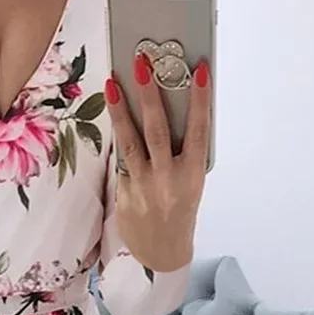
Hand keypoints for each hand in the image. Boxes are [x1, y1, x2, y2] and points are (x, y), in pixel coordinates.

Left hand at [104, 54, 209, 273]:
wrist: (161, 251)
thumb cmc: (180, 207)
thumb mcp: (190, 181)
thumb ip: (182, 151)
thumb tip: (166, 109)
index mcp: (193, 174)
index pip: (199, 130)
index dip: (200, 99)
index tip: (199, 70)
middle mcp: (168, 178)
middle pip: (158, 130)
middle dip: (150, 94)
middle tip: (142, 63)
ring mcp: (144, 185)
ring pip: (130, 141)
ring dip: (121, 109)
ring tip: (114, 82)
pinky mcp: (124, 191)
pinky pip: (121, 159)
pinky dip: (120, 137)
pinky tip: (115, 114)